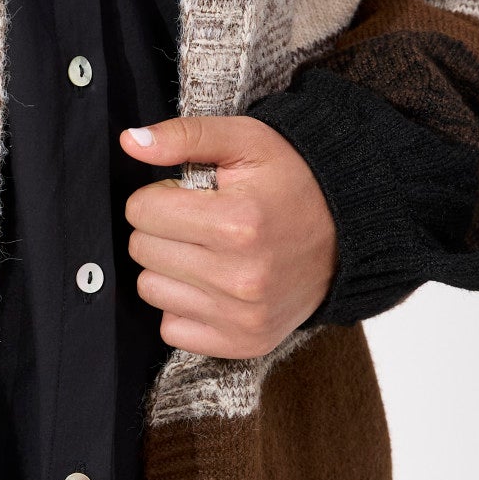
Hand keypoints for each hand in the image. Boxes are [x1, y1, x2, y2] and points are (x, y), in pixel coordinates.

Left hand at [119, 116, 337, 358]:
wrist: (349, 233)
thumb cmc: (291, 179)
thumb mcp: (244, 141)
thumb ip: (185, 136)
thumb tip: (130, 143)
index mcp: (237, 222)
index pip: (141, 211)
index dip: (158, 195)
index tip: (188, 194)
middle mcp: (240, 277)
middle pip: (142, 250)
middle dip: (161, 229)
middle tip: (199, 222)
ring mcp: (243, 316)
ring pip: (150, 289)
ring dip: (168, 267)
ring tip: (206, 251)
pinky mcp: (244, 343)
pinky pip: (171, 329)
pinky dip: (183, 305)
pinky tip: (212, 284)